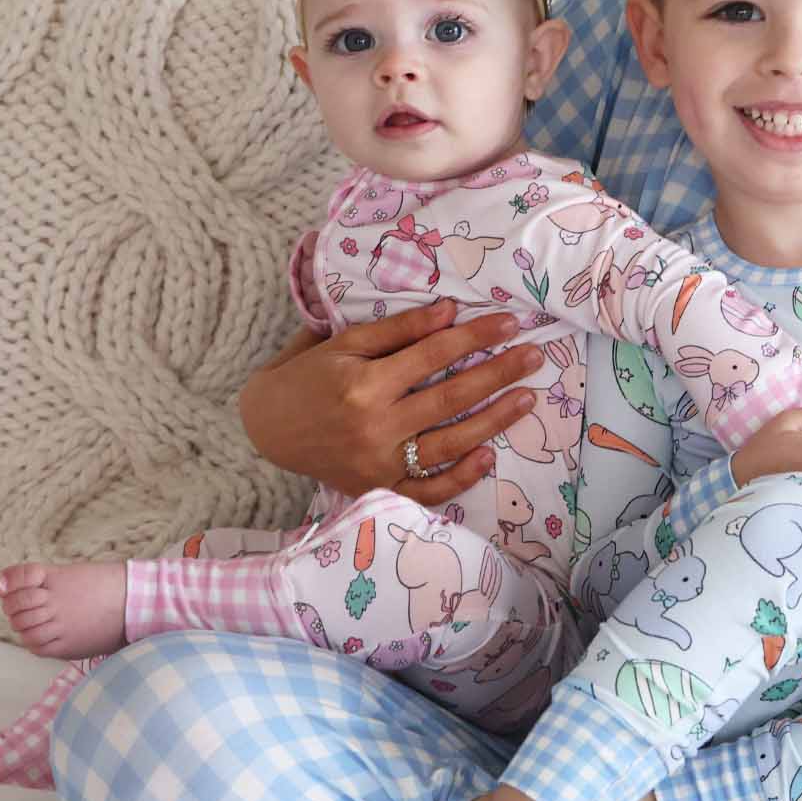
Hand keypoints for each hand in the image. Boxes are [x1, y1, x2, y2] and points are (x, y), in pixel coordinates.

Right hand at [238, 300, 545, 507]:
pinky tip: (489, 456)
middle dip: (498, 374)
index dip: (475, 337)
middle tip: (535, 356)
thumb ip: (398, 330)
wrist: (266, 428)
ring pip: (450, 443)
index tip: (510, 323)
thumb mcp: (343, 343)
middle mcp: (374, 427)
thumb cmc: (307, 376)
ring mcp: (379, 464)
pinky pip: (428, 490)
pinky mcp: (379, 489)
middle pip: (451, 398)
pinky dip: (460, 477)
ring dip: (494, 421)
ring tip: (528, 398)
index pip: (433, 355)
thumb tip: (450, 310)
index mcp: (364, 384)